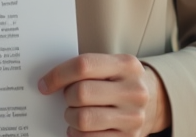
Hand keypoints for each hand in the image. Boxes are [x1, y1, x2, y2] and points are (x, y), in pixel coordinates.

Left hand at [38, 53, 168, 135]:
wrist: (152, 102)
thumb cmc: (118, 82)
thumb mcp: (110, 67)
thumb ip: (85, 69)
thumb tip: (47, 81)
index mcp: (127, 65)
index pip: (83, 65)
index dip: (57, 75)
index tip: (44, 84)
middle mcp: (134, 91)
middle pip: (81, 93)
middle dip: (66, 97)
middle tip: (67, 98)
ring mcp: (134, 117)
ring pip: (83, 119)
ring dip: (69, 117)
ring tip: (72, 114)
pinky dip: (77, 135)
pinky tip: (79, 129)